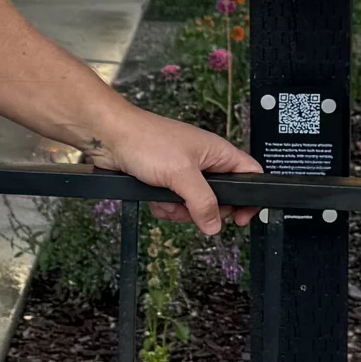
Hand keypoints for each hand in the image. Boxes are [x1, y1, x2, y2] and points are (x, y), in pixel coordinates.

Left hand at [85, 99, 259, 235]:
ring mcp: (185, 172)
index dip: (250, 198)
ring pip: (195, 206)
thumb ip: (203, 202)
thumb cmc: (146, 140)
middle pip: (220, 199)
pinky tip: (154, 198)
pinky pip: (175, 204)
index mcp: (218, 152)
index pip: (250, 175)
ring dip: (179, 210)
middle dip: (203, 210)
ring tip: (166, 200)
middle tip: (190, 208)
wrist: (110, 137)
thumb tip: (215, 225)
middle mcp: (204, 162)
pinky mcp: (166, 181)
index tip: (240, 218)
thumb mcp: (182, 174)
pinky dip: (165, 206)